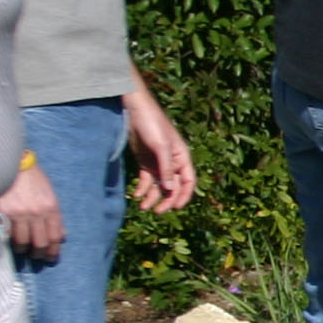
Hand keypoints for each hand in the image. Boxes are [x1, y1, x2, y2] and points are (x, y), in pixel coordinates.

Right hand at [0, 163, 63, 261]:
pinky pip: (7, 234)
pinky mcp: (2, 212)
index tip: (51, 258)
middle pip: (40, 243)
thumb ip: (55, 215)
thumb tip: (62, 235)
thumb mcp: (50, 194)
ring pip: (22, 242)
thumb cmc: (32, 178)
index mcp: (51, 207)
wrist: (11, 163)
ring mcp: (18, 213)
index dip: (54, 251)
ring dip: (22, 249)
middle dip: (39, 254)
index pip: (55, 236)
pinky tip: (8, 241)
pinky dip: (8, 240)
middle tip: (37, 257)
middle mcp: (36, 213)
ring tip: (22, 250)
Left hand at [123, 77, 196, 213]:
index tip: (176, 208)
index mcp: (182, 157)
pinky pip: (146, 180)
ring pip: (158, 185)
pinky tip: (136, 195)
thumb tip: (170, 190)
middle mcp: (172, 162)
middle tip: (157, 212)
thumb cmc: (152, 124)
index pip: (188, 181)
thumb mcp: (161, 146)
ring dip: (152, 197)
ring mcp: (158, 162)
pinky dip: (142, 188)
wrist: (134, 110)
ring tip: (142, 207)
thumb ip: (166, 168)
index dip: (184, 195)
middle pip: (173, 187)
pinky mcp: (145, 161)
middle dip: (166, 200)